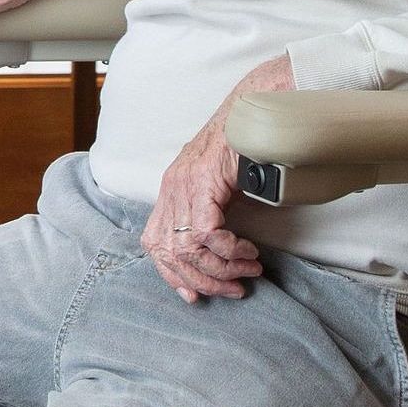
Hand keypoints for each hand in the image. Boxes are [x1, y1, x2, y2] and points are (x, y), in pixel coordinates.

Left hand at [141, 55, 292, 302]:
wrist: (253, 111)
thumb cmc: (241, 148)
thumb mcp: (217, 185)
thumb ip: (209, 211)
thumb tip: (216, 250)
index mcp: (170, 191)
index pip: (154, 244)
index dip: (171, 276)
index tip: (195, 295)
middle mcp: (170, 189)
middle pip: (169, 253)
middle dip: (202, 280)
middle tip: (233, 288)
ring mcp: (184, 185)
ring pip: (188, 247)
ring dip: (221, 268)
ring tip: (248, 270)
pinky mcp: (203, 182)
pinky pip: (206, 232)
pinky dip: (227, 249)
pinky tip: (247, 251)